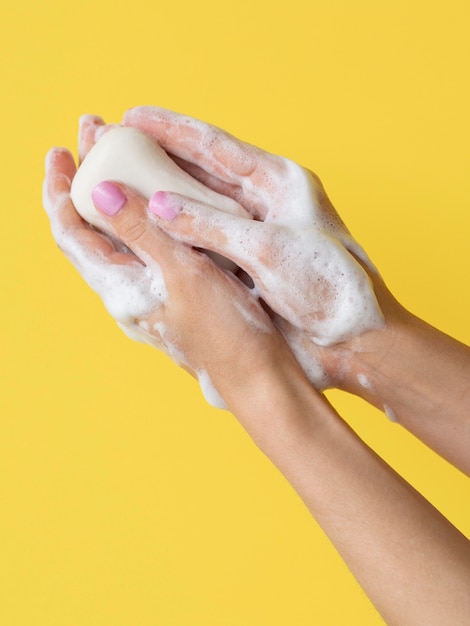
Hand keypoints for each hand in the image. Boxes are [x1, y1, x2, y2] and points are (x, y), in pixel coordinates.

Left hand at [42, 143, 292, 413]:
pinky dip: (142, 215)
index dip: (58, 191)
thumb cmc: (226, 333)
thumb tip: (98, 193)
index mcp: (119, 289)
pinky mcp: (172, 294)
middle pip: (89, 230)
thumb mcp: (183, 275)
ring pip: (118, 237)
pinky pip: (145, 247)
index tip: (60, 150)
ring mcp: (149, 293)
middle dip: (84, 182)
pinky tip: (158, 198)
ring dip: (113, 195)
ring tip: (119, 157)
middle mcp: (126, 292)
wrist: (258, 376)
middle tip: (92, 137)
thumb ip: (141, 233)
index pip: (70, 233)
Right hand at [121, 107, 389, 390]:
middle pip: (204, 170)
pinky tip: (149, 225)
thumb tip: (157, 204)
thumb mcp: (268, 250)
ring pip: (201, 203)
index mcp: (280, 182)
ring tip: (123, 180)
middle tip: (116, 145)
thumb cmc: (329, 288)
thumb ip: (211, 225)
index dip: (171, 129)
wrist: (354, 338)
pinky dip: (177, 230)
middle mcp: (266, 201)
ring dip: (163, 193)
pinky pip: (204, 237)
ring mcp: (255, 231)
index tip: (132, 116)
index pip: (216, 145)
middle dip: (160, 156)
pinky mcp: (248, 261)